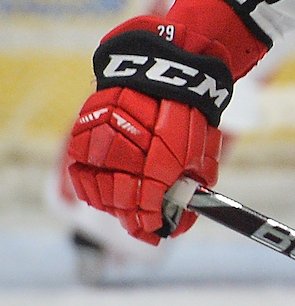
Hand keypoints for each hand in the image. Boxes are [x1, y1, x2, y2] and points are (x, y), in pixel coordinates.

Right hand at [67, 86, 218, 243]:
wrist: (163, 72)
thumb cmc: (188, 113)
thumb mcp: (203, 154)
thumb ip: (194, 186)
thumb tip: (185, 213)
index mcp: (157, 172)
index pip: (147, 214)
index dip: (152, 228)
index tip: (157, 233)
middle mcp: (124, 165)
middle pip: (120, 207)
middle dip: (133, 217)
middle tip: (142, 219)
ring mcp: (99, 152)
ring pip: (97, 194)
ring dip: (111, 202)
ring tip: (124, 202)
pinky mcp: (83, 137)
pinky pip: (79, 173)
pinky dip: (90, 184)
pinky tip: (103, 185)